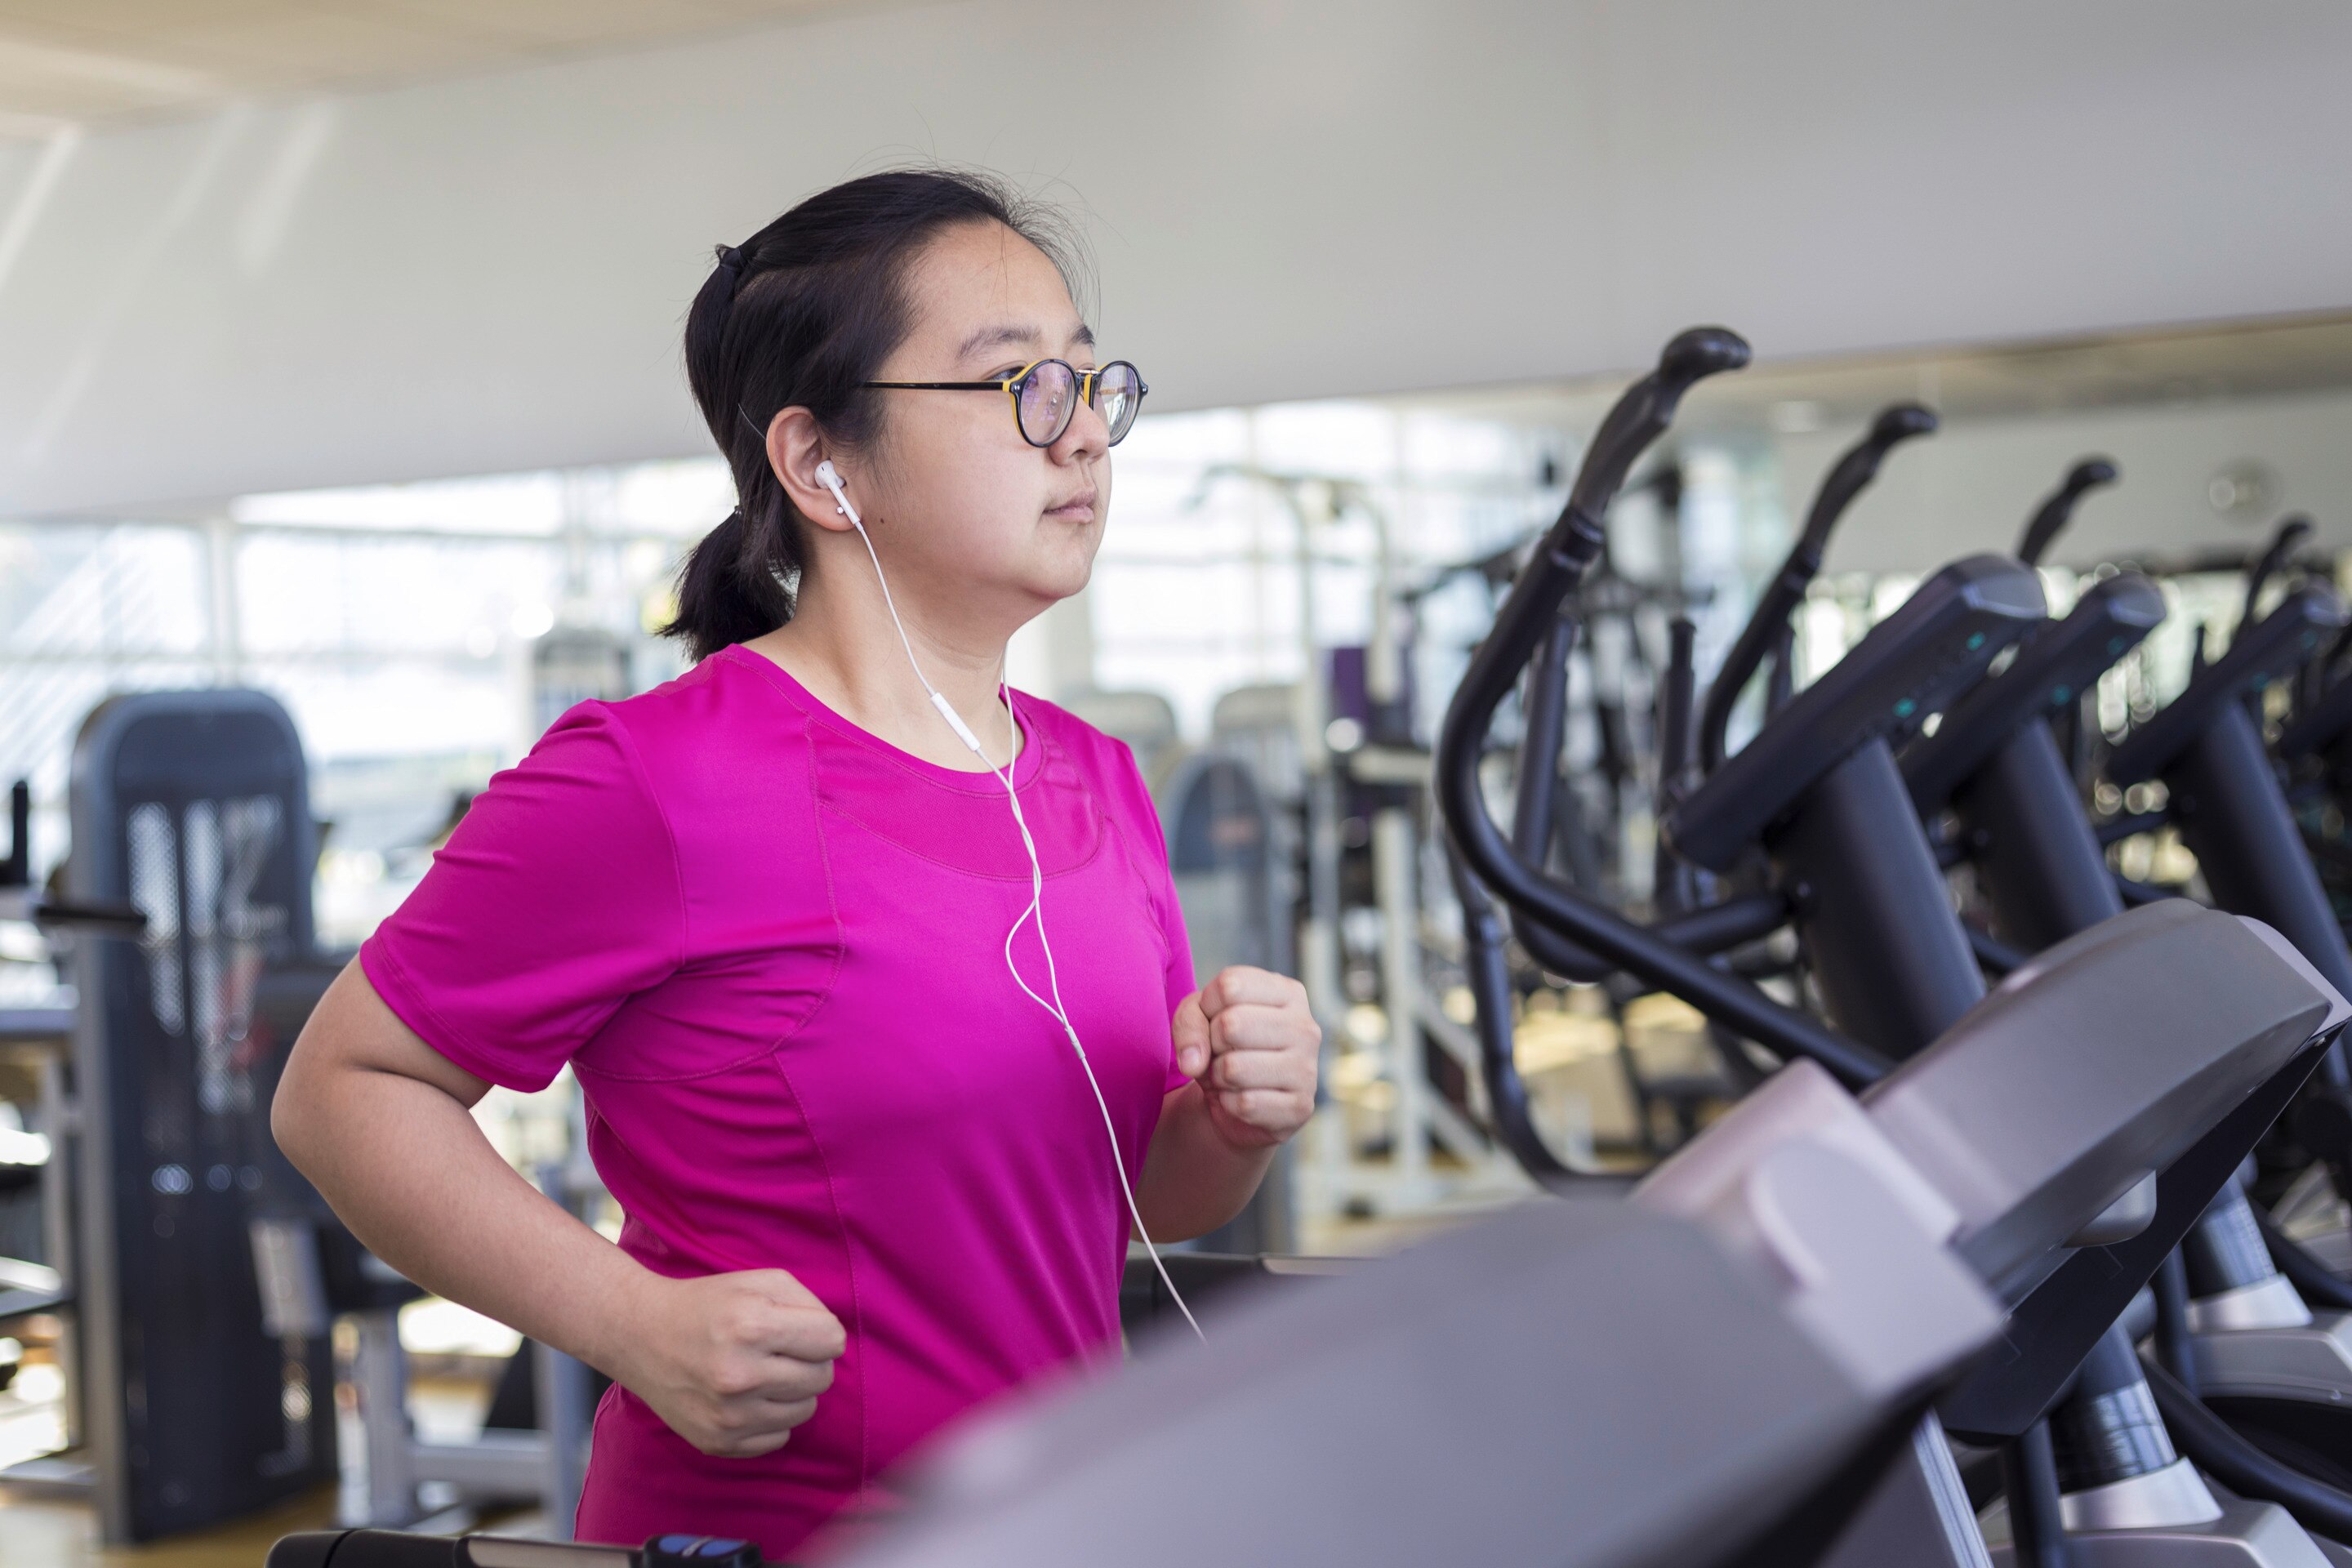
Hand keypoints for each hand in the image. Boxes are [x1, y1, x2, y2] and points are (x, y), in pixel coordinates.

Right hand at [608, 1268, 844, 1456]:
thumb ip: (807, 1303)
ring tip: (762, 1372)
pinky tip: (746, 1397)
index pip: (831, 1340)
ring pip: (805, 1410)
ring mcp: (728, 1415)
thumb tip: (834, 1340)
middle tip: (779, 1350)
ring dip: (792, 1390)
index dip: (822, 1331)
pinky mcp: (718, 1442)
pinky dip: (771, 1418)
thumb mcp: (758, 1282)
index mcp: (752, 1326)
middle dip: (809, 1360)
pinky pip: (779, 1438)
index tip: (801, 1328)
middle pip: (822, 1377)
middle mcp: (740, 1375)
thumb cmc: (707, 1304)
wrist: (640, 1336)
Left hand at [1173, 966, 1320, 1150]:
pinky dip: (1228, 1103)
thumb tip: (1193, 1063)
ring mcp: (1307, 1068)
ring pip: (1234, 1068)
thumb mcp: (1200, 1018)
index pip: (1229, 986)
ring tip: (1229, 1075)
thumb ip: (1189, 1023)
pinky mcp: (1300, 1107)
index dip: (1207, 1007)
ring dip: (1217, 1076)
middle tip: (1222, 1052)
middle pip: (1231, 1024)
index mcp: (1288, 992)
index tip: (1215, 1019)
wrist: (1237, 1100)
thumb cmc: (1222, 1046)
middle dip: (1212, 1044)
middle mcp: (1305, 1026)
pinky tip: (1240, 1098)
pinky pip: (1244, 1104)